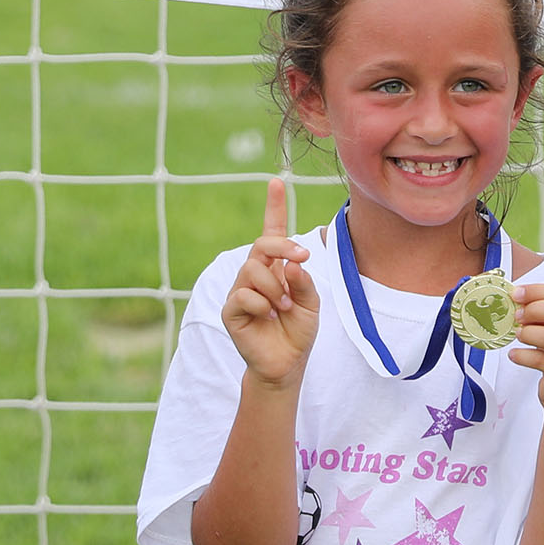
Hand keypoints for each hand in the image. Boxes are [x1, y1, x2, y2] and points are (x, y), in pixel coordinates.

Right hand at [221, 174, 319, 388]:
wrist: (286, 364)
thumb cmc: (298, 331)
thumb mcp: (312, 304)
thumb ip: (304, 283)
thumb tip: (291, 264)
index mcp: (276, 268)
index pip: (272, 233)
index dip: (274, 207)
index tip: (276, 181)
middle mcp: (255, 274)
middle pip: (263, 244)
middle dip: (283, 247)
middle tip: (302, 260)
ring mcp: (240, 290)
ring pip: (253, 269)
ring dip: (275, 287)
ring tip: (284, 306)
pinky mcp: (230, 309)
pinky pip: (244, 294)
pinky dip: (262, 304)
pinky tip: (268, 316)